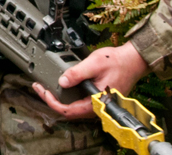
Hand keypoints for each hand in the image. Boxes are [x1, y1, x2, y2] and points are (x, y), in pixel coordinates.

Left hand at [32, 42, 149, 119]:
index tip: (42, 91)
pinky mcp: (96, 98)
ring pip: (73, 107)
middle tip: (39, 88)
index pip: (68, 111)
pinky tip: (60, 86)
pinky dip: (67, 95)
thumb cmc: (117, 62)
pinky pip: (78, 101)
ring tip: (46, 87)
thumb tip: (62, 81)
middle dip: (51, 100)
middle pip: (68, 111)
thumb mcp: (94, 63)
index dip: (51, 102)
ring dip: (58, 98)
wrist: (133, 61)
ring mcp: (96, 104)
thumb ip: (77, 73)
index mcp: (95, 102)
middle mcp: (95, 107)